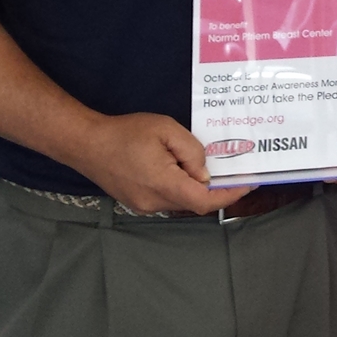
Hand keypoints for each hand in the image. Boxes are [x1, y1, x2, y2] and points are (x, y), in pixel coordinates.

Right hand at [68, 112, 252, 214]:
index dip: (230, 194)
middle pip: (195, 201)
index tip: (250, 182)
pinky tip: (181, 168)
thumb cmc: (125, 133)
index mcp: (164, 185)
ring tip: (206, 164)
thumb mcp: (166, 130)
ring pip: (181, 200)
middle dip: (215, 187)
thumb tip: (205, 173)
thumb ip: (191, 151)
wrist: (85, 143)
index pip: (205, 200)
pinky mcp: (136, 202)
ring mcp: (143, 205)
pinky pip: (167, 197)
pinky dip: (180, 186)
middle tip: (233, 168)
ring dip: (195, 186)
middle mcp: (154, 202)